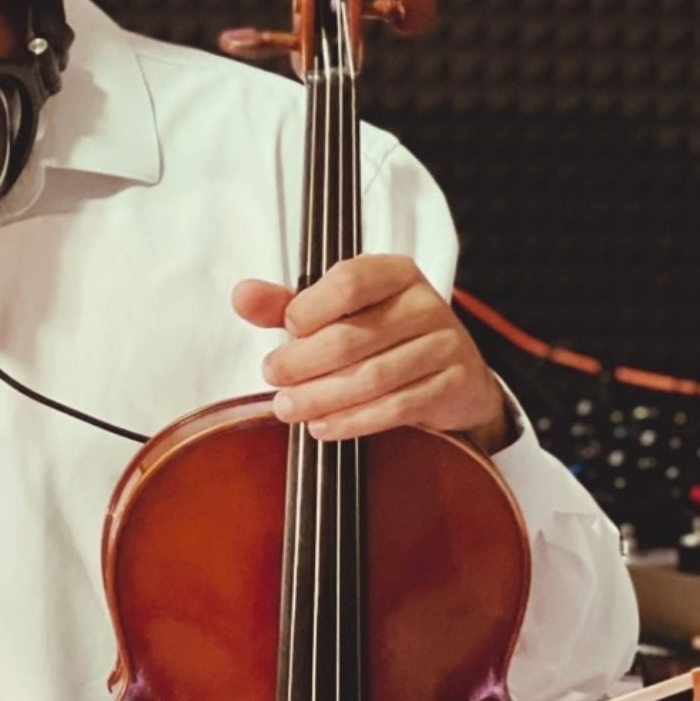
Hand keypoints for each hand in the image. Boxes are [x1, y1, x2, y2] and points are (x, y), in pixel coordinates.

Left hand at [232, 254, 515, 454]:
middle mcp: (425, 304)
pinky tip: (322, 427)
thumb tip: (241, 295)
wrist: (458, 377)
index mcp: (396, 273)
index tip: (287, 331)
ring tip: (287, 409)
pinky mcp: (453, 386)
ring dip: (321, 397)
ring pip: (371, 377)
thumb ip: (290, 305)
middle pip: (353, 336)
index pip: (348, 282)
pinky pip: (395, 408)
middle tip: (273, 378)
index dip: (309, 309)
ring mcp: (444, 345)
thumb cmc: (386, 337)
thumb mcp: (341, 313)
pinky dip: (352, 421)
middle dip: (302, 362)